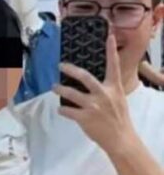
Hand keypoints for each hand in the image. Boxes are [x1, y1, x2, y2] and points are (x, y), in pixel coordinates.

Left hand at [54, 33, 134, 154]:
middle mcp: (103, 94)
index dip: (111, 50)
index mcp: (114, 87)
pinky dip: (62, 110)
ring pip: (71, 94)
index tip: (109, 36)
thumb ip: (108, 89)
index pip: (114, 65)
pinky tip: (60, 109)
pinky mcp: (85, 118)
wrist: (120, 138)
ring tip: (54, 87)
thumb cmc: (119, 118)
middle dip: (71, 69)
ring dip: (60, 89)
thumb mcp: (118, 99)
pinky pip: (68, 111)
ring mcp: (93, 106)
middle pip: (84, 76)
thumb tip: (93, 83)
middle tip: (61, 65)